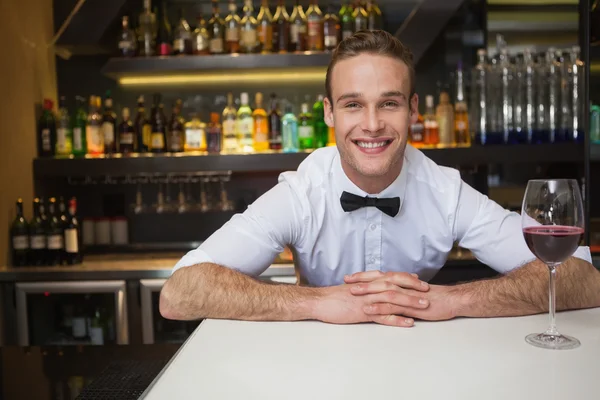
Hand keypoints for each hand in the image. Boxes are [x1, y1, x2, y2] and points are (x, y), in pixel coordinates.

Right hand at [312, 284, 426, 326]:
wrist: (319, 302)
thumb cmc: (333, 297)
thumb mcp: (351, 290)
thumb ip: (365, 289)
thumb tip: (375, 290)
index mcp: (367, 283)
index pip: (391, 277)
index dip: (406, 279)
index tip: (419, 282)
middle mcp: (369, 289)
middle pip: (396, 285)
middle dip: (413, 288)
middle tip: (428, 291)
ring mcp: (367, 301)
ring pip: (392, 299)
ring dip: (410, 302)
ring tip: (424, 306)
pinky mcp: (363, 312)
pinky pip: (383, 316)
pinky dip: (397, 319)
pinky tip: (408, 322)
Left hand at [345, 271, 459, 320]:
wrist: (452, 301)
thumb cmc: (434, 298)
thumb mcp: (414, 294)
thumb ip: (401, 292)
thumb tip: (388, 293)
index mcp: (401, 283)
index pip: (379, 276)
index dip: (364, 276)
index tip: (350, 277)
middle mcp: (402, 286)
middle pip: (378, 280)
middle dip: (361, 280)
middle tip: (346, 281)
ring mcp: (405, 296)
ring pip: (383, 291)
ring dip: (367, 291)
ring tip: (352, 292)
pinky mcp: (410, 306)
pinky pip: (392, 306)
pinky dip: (379, 307)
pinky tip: (368, 309)